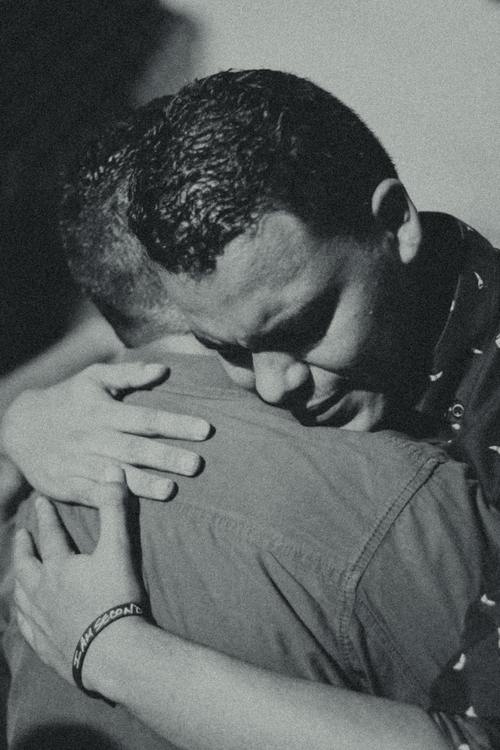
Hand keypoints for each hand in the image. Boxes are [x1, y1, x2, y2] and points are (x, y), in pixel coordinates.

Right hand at [1, 362, 210, 505]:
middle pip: (135, 448)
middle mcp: (94, 438)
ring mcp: (80, 463)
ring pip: (116, 474)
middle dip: (166, 457)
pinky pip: (91, 494)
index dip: (175, 424)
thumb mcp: (92, 378)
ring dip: (143, 483)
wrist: (19, 427)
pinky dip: (109, 498)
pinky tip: (129, 504)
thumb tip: (163, 369)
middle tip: (196, 464)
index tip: (205, 429)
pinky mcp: (67, 485)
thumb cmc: (67, 398)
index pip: (146, 418)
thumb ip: (128, 374)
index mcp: (103, 412)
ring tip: (170, 490)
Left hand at [14, 484, 143, 689]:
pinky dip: (22, 618)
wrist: (114, 652)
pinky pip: (26, 629)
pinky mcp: (46, 647)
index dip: (46, 517)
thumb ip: (114, 510)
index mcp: (59, 568)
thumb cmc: (117, 598)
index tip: (40, 501)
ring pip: (21, 598)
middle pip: (27, 566)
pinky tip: (23, 618)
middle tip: (20, 535)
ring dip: (19, 581)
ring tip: (18, 575)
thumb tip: (112, 472)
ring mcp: (42, 622)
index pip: (50, 535)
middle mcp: (43, 593)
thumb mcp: (119, 549)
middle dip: (23, 548)